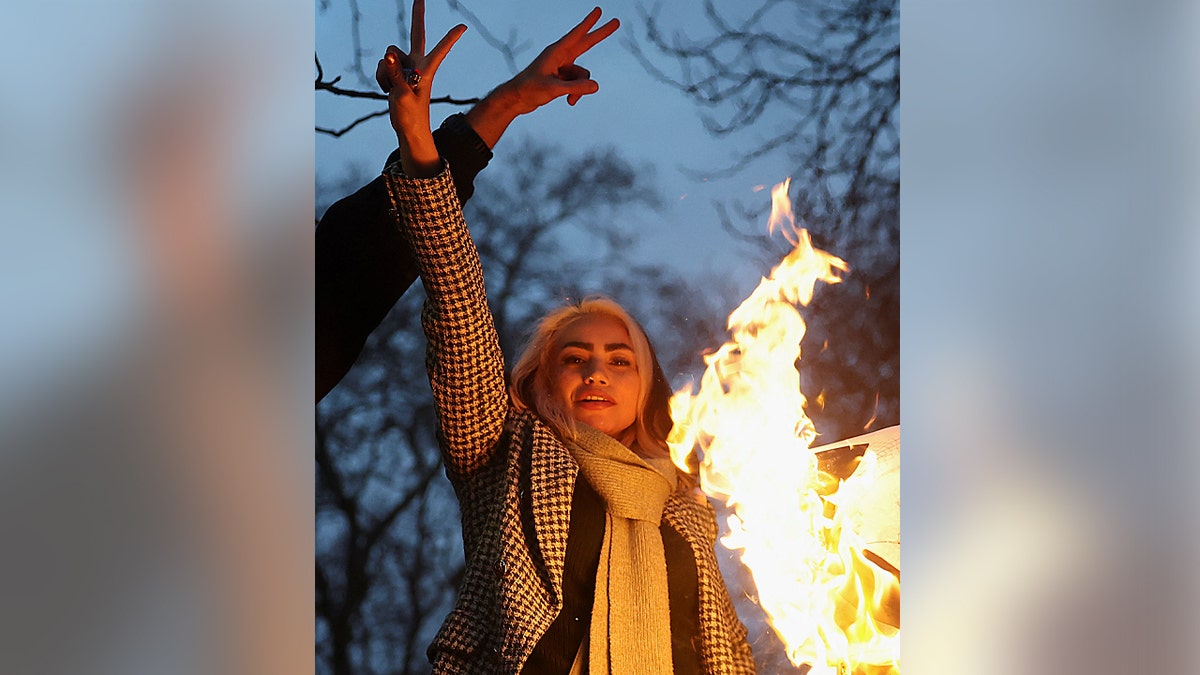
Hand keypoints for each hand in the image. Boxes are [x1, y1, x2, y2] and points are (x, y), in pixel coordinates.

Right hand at [375, 0, 466, 176]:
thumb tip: (388, 54)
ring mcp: (406, 67)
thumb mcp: (402, 96)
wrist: (408, 128)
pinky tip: (388, 90)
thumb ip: (394, 73)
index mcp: (426, 70)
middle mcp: (417, 63)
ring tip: (394, 90)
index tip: (463, 26)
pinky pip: (382, 66)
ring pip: (388, 56)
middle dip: (418, 15)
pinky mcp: (395, 72)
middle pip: (417, 34)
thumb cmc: (411, 116)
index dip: (450, 38)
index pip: (441, 50)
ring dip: (385, 72)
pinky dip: (381, 78)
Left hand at [466, 8, 619, 147]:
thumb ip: (575, 88)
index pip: (576, 35)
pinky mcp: (561, 77)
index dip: (589, 23)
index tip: (598, 10)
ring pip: (583, 75)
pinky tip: (569, 102)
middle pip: (586, 43)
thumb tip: (596, 86)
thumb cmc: (529, 90)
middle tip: (617, 22)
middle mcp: (560, 56)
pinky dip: (576, 93)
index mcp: (556, 52)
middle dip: (601, 34)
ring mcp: (562, 67)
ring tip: (569, 99)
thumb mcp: (553, 89)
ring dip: (580, 89)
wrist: (516, 99)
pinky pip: (578, 84)